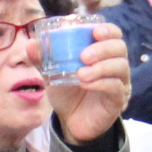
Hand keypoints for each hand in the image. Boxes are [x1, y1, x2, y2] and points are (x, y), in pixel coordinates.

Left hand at [52, 20, 131, 141]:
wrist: (71, 120)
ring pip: (120, 66)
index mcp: (102, 52)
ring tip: (80, 74)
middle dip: (102, 49)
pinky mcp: (118, 99)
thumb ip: (43, 59)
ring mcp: (119, 81)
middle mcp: (115, 64)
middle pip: (120, 48)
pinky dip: (100, 83)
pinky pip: (115, 87)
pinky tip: (85, 84)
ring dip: (100, 67)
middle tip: (83, 56)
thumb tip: (30, 44)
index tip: (95, 31)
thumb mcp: (52, 74)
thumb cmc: (67, 92)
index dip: (108, 30)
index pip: (114, 34)